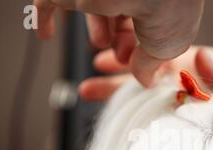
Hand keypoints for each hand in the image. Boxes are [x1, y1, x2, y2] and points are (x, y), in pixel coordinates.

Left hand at [33, 0, 204, 85]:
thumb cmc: (167, 11)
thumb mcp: (166, 49)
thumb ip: (151, 64)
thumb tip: (144, 78)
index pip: (144, 20)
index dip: (139, 44)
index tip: (136, 60)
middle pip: (120, 13)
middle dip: (119, 39)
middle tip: (123, 55)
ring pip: (91, 6)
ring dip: (95, 30)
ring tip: (99, 43)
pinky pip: (49, 1)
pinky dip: (45, 18)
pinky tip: (44, 33)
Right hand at [79, 46, 212, 123]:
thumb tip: (201, 57)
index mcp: (200, 65)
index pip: (157, 59)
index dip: (130, 59)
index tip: (103, 59)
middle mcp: (192, 84)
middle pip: (146, 80)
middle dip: (116, 82)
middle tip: (86, 85)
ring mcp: (194, 105)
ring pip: (152, 103)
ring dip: (124, 104)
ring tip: (94, 103)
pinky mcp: (200, 124)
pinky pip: (169, 124)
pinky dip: (148, 126)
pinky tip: (130, 132)